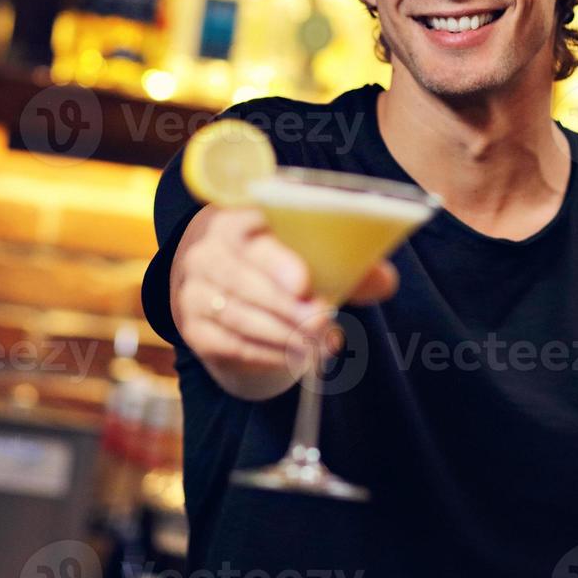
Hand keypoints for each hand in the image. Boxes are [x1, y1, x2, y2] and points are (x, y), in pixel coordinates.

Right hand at [170, 206, 398, 399]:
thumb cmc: (275, 256)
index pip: (250, 235)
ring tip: (319, 346)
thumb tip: (385, 281)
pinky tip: (297, 358)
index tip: (303, 284)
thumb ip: (344, 262)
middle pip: (242, 281)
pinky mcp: (193, 328)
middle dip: (287, 308)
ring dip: (282, 336)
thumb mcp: (304, 248)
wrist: (222, 277)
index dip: (276, 260)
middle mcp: (206, 251)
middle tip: (323, 324)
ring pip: (237, 316)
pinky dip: (267, 354)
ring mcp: (192, 291)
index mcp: (235, 218)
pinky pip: (230, 345)